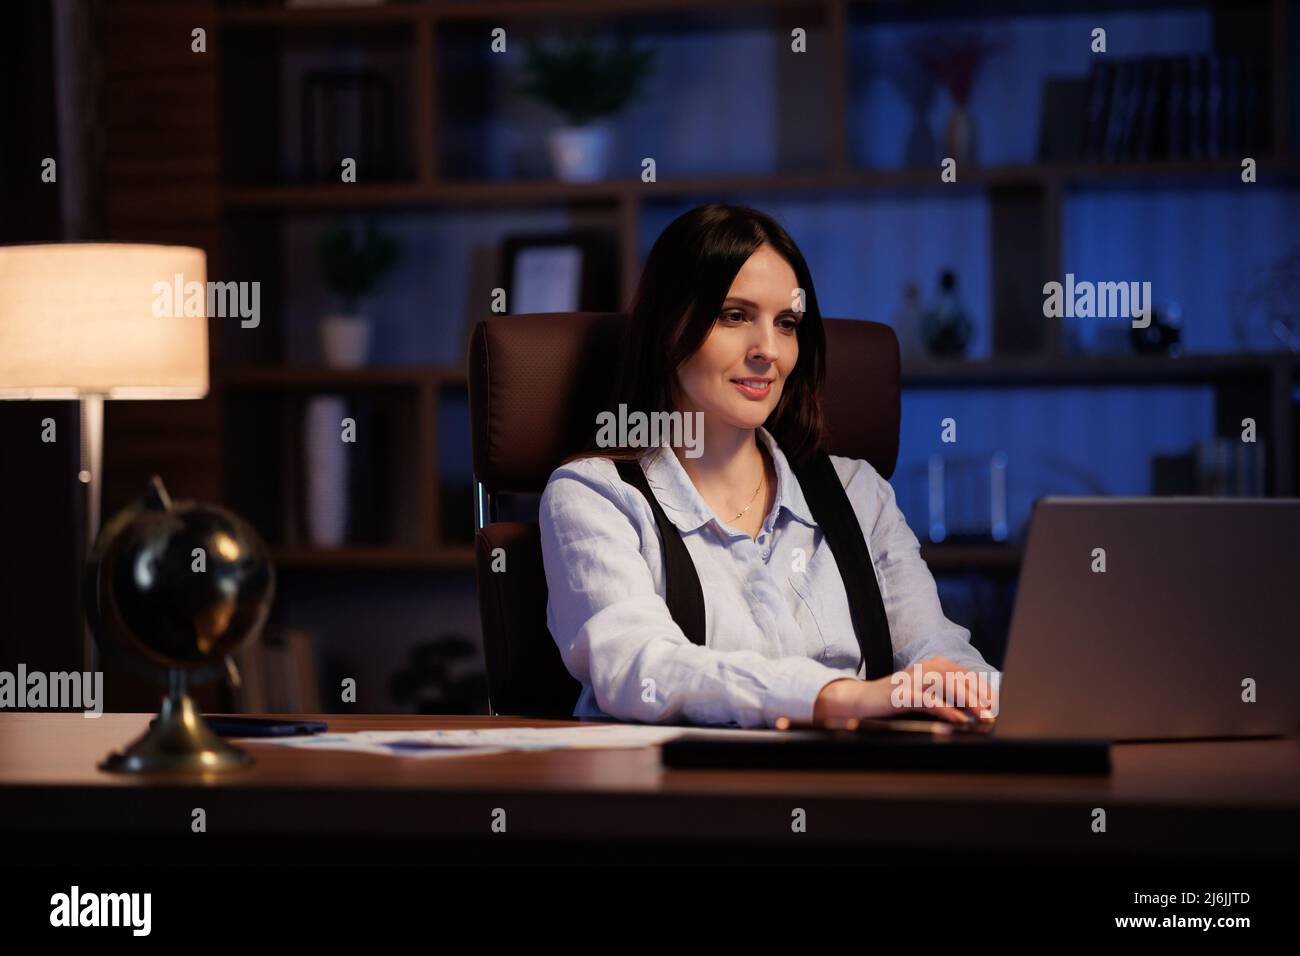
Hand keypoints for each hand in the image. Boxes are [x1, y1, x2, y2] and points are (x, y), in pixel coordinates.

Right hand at [813, 656, 998, 725]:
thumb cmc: (897, 701)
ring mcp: (913, 679)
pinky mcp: (902, 693)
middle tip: (993, 715)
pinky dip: (946, 710)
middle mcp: (925, 667)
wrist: (862, 701)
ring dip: (967, 702)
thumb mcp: (927, 695)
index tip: (996, 706)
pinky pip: (929, 699)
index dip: (983, 689)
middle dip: (979, 696)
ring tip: (981, 717)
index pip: (966, 674)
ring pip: (947, 685)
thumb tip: (977, 711)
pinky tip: (959, 720)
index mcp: (934, 664)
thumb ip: (949, 698)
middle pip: (959, 677)